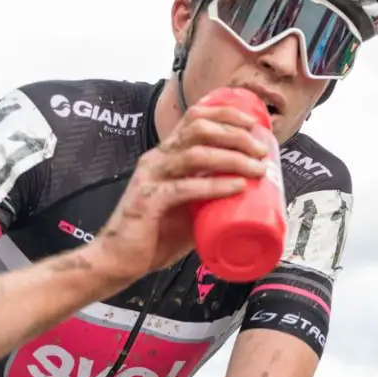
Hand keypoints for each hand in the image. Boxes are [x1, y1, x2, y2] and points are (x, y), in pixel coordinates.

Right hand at [88, 103, 269, 283]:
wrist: (115, 262)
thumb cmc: (153, 235)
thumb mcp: (188, 208)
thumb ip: (210, 196)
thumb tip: (250, 194)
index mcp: (165, 155)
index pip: (195, 118)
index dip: (226, 114)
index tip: (254, 124)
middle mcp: (156, 159)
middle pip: (199, 128)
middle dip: (235, 134)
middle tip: (261, 151)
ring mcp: (150, 178)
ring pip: (195, 154)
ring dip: (232, 158)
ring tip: (257, 169)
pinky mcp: (148, 201)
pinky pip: (185, 187)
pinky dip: (215, 186)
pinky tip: (237, 187)